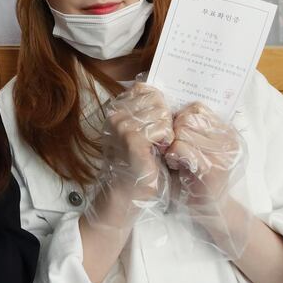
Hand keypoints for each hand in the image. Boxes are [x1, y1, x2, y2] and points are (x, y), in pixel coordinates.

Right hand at [101, 83, 173, 202]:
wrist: (127, 193)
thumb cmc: (137, 162)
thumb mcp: (138, 130)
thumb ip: (143, 111)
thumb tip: (159, 90)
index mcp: (115, 109)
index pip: (145, 89)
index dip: (159, 106)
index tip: (157, 125)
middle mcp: (115, 114)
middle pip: (156, 99)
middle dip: (165, 119)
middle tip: (159, 139)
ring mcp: (122, 126)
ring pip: (162, 113)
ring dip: (167, 132)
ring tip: (159, 147)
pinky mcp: (132, 139)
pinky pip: (163, 129)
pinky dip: (167, 141)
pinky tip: (160, 152)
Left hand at [164, 102, 249, 257]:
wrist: (207, 209)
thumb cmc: (194, 175)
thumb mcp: (195, 145)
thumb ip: (188, 126)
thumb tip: (165, 102)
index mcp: (226, 130)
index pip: (196, 107)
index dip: (180, 119)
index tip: (176, 135)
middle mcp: (229, 139)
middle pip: (188, 117)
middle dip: (174, 132)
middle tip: (173, 148)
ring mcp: (223, 153)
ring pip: (183, 131)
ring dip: (172, 144)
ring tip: (175, 157)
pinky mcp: (213, 167)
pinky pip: (181, 147)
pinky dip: (172, 155)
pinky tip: (175, 164)